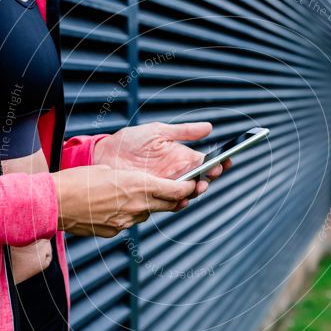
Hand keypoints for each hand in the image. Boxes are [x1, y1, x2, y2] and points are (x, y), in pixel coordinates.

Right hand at [52, 165, 195, 237]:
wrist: (54, 202)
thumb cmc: (79, 180)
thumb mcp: (111, 171)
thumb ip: (133, 180)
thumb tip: (143, 186)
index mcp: (138, 185)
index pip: (176, 190)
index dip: (189, 188)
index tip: (196, 185)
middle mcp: (136, 205)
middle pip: (168, 205)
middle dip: (176, 199)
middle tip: (181, 194)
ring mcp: (126, 221)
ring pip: (147, 213)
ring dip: (147, 206)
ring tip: (134, 196)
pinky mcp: (114, 231)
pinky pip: (129, 222)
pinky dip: (128, 214)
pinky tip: (114, 207)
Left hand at [93, 122, 230, 195]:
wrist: (104, 155)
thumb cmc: (129, 141)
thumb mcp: (158, 131)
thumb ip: (183, 132)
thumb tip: (209, 127)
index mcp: (181, 157)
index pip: (205, 163)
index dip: (218, 163)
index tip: (226, 160)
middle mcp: (176, 174)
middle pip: (201, 179)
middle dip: (211, 177)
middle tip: (213, 173)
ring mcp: (166, 186)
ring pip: (188, 193)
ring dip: (197, 190)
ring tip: (199, 185)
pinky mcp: (154, 196)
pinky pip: (170, 203)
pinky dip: (179, 202)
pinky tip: (182, 198)